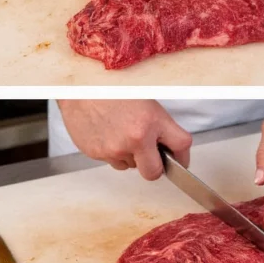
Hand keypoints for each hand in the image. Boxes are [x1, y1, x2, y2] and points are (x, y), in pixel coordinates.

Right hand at [58, 100, 191, 180]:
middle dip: (155, 167)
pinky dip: (114, 152)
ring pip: (131, 166)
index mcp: (152, 122)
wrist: (80, 89)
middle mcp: (134, 139)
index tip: (180, 160)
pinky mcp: (96, 154)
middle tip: (151, 156)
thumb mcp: (147, 104)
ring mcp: (114, 149)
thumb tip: (169, 149)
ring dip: (131, 156)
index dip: (183, 156)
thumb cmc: (114, 92)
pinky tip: (109, 134)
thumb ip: (160, 128)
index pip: (181, 145)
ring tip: (122, 132)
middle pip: (154, 173)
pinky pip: (113, 161)